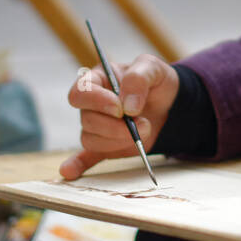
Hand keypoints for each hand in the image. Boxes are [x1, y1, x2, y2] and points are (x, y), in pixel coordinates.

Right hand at [59, 55, 179, 179]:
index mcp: (96, 80)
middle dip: (116, 126)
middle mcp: (91, 105)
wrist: (170, 102)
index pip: (81, 93)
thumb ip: (138, 79)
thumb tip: (127, 107)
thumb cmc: (155, 80)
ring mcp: (98, 128)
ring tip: (145, 130)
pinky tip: (69, 172)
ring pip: (92, 140)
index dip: (97, 102)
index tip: (120, 108)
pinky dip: (78, 165)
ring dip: (119, 140)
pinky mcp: (106, 147)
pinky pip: (86, 158)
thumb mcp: (152, 67)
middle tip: (143, 123)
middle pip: (87, 120)